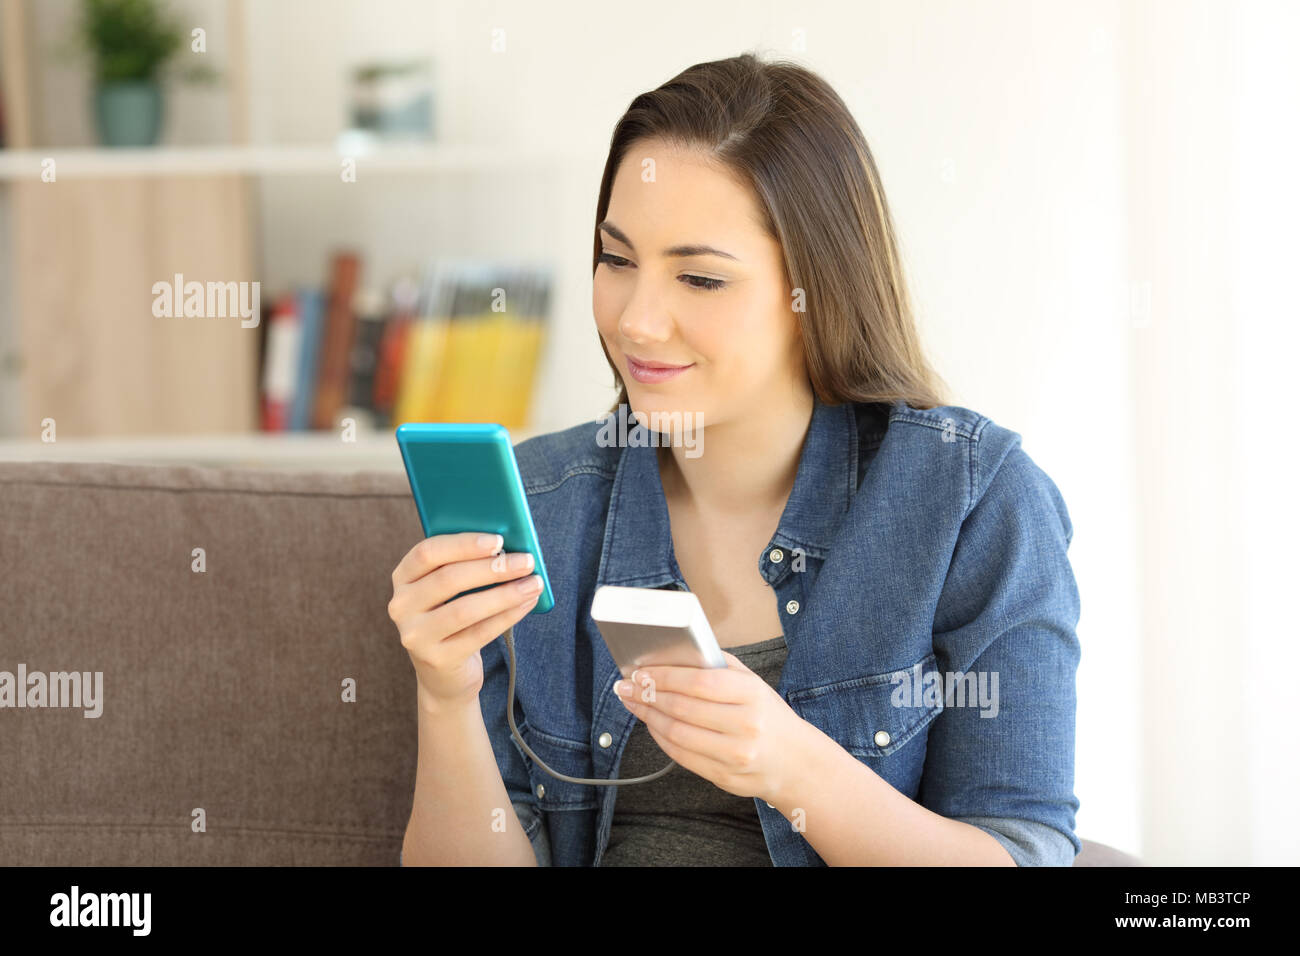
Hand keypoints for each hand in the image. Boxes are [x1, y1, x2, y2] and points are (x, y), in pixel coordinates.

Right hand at [388, 531, 544, 711]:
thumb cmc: (452, 615)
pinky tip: (527, 603)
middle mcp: (401, 605)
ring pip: (465, 609)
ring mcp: (416, 635)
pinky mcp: (437, 659)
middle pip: (449, 579)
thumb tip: (510, 548)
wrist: (442, 671)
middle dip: (493, 568)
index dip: (464, 544)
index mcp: (403, 577)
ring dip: (506, 593)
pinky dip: (508, 615)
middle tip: (527, 561)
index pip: (428, 552)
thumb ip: (467, 564)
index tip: (499, 540)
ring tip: (535, 584)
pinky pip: (479, 633)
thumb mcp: (450, 589)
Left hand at [613, 651, 811, 804]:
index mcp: (752, 694)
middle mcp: (745, 725)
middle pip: (682, 708)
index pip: (699, 681)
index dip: (664, 676)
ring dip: (647, 715)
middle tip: (627, 686)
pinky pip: (680, 755)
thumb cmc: (767, 715)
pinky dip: (659, 737)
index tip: (641, 671)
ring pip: (677, 733)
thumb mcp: (753, 683)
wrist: (795, 762)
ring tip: (633, 702)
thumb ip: (718, 665)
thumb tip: (674, 652)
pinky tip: (651, 723)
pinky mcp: (724, 776)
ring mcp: (735, 755)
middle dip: (647, 694)